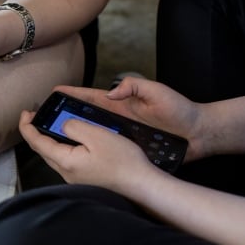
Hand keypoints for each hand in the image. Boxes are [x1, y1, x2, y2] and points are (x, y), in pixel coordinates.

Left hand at [19, 109, 157, 191]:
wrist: (141, 186)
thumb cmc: (122, 161)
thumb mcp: (97, 135)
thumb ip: (74, 127)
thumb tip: (62, 125)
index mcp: (65, 160)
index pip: (36, 142)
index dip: (27, 126)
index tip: (25, 113)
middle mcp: (66, 172)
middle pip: (43, 150)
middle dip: (36, 132)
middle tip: (36, 116)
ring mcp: (75, 178)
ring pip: (54, 155)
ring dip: (49, 139)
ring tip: (52, 124)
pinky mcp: (85, 179)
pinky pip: (67, 160)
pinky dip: (62, 146)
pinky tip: (72, 139)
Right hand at [52, 77, 206, 160]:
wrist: (200, 134)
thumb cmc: (181, 110)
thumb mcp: (157, 91)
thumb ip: (134, 86)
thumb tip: (110, 94)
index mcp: (121, 104)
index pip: (91, 98)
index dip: (72, 94)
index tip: (53, 92)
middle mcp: (117, 120)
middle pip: (85, 118)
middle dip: (64, 116)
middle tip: (44, 118)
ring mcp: (121, 136)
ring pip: (92, 136)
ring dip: (74, 136)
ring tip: (52, 139)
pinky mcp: (128, 151)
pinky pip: (106, 152)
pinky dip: (91, 153)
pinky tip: (77, 158)